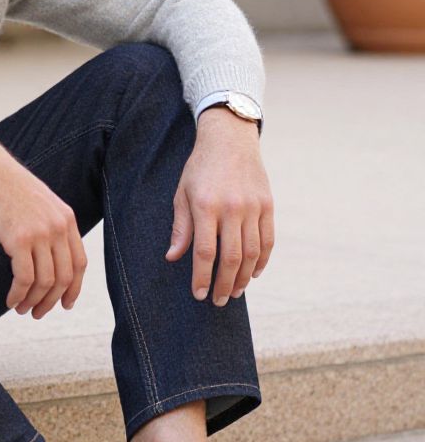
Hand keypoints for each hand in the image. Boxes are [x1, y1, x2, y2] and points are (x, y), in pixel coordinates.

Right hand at [0, 130, 86, 317]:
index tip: (65, 304)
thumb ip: (49, 224)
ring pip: (45, 281)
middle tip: (38, 313)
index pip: (79, 263)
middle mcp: (58, 227)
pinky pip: (24, 278)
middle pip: (64, 277)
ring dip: (34, 301)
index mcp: (66, 218)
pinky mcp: (19, 239)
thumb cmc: (6, 184)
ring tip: (21, 309)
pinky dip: (18, 294)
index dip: (74, 288)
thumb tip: (48, 253)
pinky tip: (10, 300)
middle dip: (52, 301)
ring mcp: (40, 233)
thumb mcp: (39, 202)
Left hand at [165, 108, 274, 304]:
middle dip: (224, 284)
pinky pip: (268, 240)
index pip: (204, 252)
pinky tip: (253, 273)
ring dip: (244, 277)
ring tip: (235, 291)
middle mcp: (231, 208)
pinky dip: (262, 261)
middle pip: (231, 258)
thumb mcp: (182, 193)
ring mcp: (253, 207)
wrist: (229, 140)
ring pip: (252, 253)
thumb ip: (181, 227)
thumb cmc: (199, 168)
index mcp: (205, 206)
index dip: (201, 277)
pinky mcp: (268, 205)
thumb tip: (173, 257)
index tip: (199, 294)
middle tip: (219, 301)